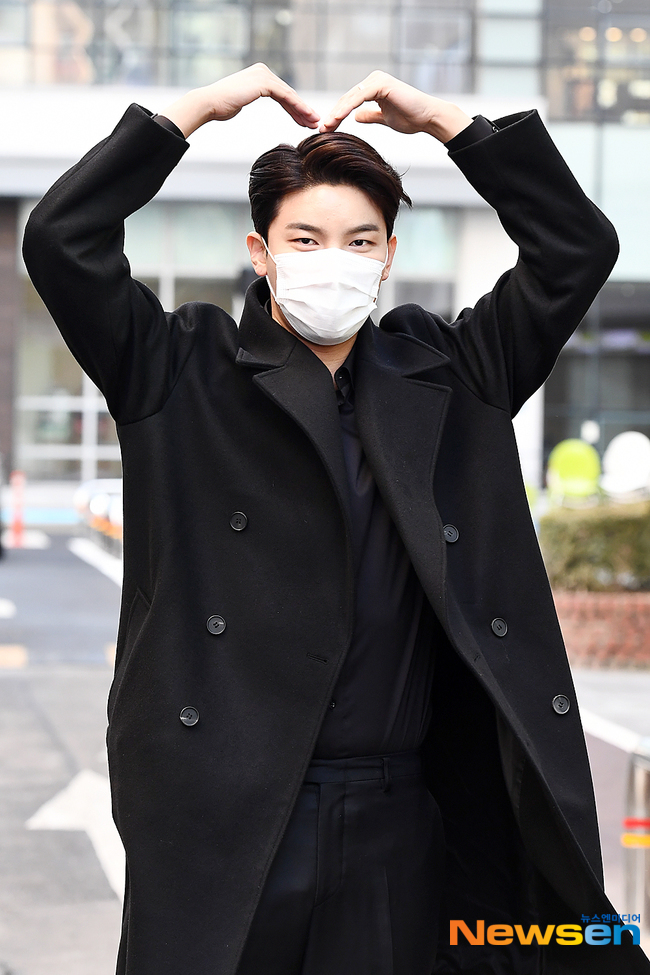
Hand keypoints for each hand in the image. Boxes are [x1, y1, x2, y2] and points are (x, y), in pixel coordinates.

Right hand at [161, 63, 319, 136]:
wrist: (210, 104)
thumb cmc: (220, 106)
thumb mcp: (238, 100)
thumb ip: (247, 96)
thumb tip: (244, 100)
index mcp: (258, 74)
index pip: (281, 93)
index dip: (295, 108)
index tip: (305, 120)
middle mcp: (262, 70)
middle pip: (288, 93)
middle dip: (302, 110)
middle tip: (314, 122)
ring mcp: (264, 74)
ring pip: (289, 95)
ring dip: (303, 110)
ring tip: (314, 122)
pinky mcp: (264, 82)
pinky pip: (286, 96)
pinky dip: (298, 107)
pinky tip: (306, 117)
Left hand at [318, 71, 471, 142]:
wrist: (427, 118)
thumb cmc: (411, 118)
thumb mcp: (384, 118)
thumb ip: (370, 116)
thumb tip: (356, 117)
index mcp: (373, 87)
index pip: (349, 102)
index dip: (337, 116)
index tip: (326, 130)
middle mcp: (373, 80)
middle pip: (347, 99)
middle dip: (333, 116)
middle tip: (320, 130)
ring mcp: (377, 80)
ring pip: (350, 98)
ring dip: (336, 113)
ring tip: (325, 127)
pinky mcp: (381, 84)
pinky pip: (359, 97)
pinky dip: (347, 108)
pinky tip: (337, 118)